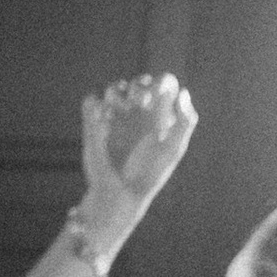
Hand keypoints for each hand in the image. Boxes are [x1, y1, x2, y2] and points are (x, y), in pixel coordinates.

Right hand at [81, 72, 197, 217]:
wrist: (120, 194)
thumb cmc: (150, 175)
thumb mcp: (173, 149)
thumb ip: (185, 121)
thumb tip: (183, 92)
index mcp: (159, 115)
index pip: (163, 83)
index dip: (160, 82)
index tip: (157, 96)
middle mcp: (138, 113)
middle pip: (138, 82)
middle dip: (139, 87)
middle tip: (140, 103)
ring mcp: (116, 118)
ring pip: (114, 88)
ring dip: (117, 93)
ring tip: (121, 111)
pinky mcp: (94, 126)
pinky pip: (91, 102)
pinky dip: (95, 104)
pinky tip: (103, 119)